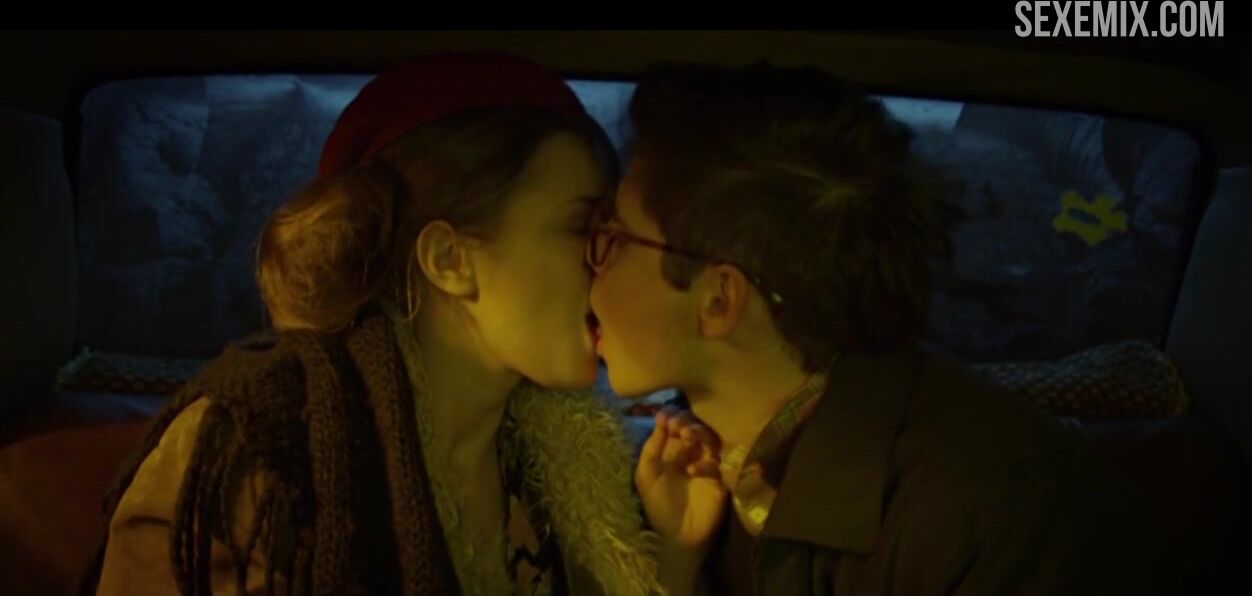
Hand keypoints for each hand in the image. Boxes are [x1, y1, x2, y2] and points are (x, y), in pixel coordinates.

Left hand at [635, 405, 727, 550]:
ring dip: (699, 434)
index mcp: (673, 449)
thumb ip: (651, 448)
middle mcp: (692, 453)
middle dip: (687, 421)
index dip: (673, 415)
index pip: (677, 423)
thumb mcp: (646, 475)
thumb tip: (660, 416)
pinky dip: (705, 464)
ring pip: (711, 440)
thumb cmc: (659, 505)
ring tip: (687, 435)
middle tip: (679, 425)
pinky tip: (691, 469)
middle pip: (696, 426)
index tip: (667, 415)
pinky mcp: (721, 480)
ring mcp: (708, 464)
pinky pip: (717, 465)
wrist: (677, 537)